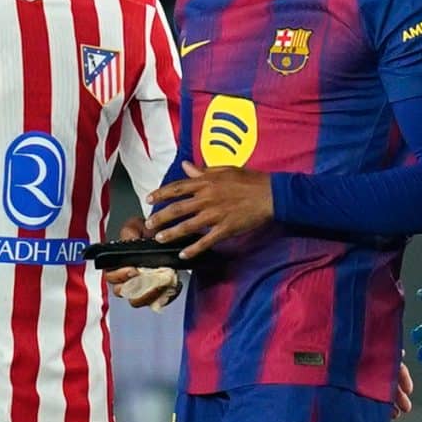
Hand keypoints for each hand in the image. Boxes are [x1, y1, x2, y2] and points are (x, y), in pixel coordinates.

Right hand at [101, 214, 181, 307]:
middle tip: (151, 280)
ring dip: (151, 294)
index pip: (111, 277)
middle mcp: (125, 279)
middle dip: (136, 288)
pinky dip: (167, 296)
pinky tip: (174, 285)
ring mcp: (140, 288)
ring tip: (164, 283)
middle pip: (124, 293)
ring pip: (139, 300)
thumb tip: (128, 240)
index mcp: (116, 265)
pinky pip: (158, 302)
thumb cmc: (145, 232)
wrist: (162, 235)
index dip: (120, 276)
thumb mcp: (135, 227)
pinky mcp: (155, 292)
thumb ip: (129, 233)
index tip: (134, 270)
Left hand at [146, 166, 273, 257]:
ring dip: (171, 233)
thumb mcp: (225, 169)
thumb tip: (186, 166)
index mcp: (206, 183)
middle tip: (149, 225)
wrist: (272, 195)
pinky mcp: (226, 229)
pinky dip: (193, 249)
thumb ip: (203, 170)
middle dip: (160, 217)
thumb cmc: (251, 180)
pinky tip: (183, 255)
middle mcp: (207, 198)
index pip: (177, 188)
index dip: (160, 194)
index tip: (149, 200)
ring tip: (160, 239)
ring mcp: (215, 215)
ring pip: (187, 226)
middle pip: (177, 209)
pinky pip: (206, 241)